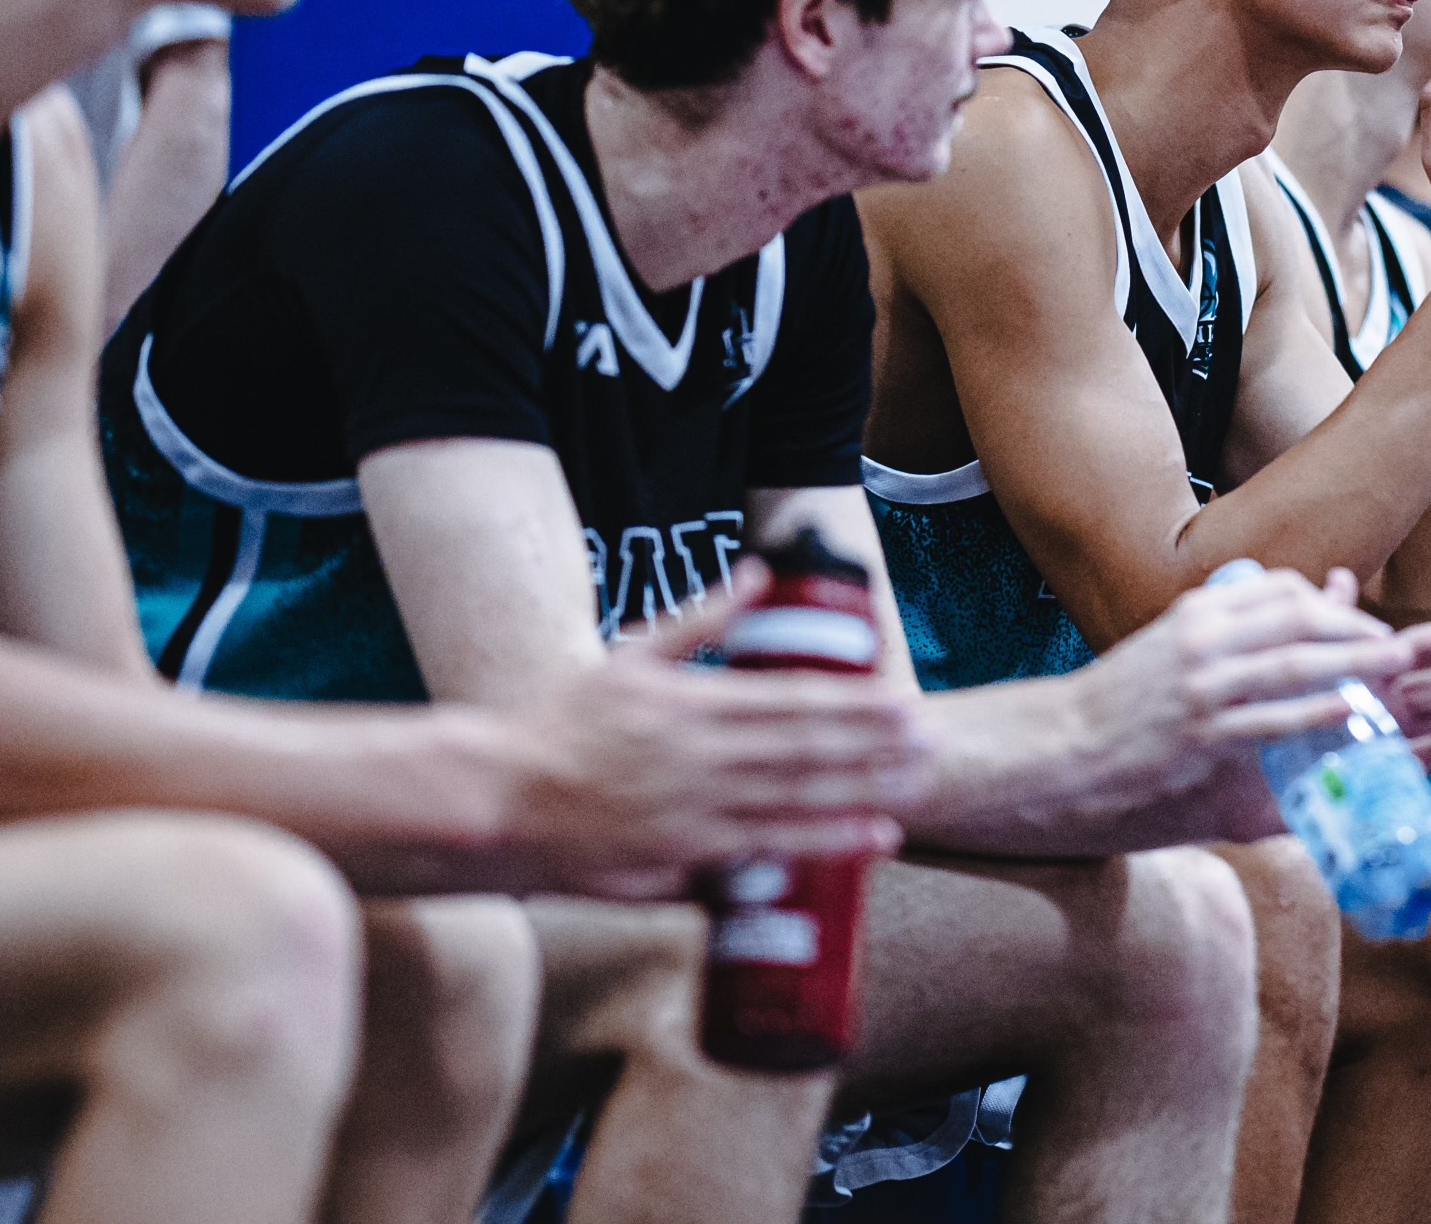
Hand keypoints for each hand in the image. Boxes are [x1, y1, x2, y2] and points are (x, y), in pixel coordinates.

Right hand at [509, 565, 930, 899]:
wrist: (500, 798)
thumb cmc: (561, 724)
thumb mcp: (629, 655)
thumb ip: (698, 620)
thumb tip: (756, 574)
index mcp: (692, 703)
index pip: (791, 701)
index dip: (854, 704)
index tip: (901, 700)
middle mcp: (701, 757)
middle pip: (807, 749)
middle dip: (874, 746)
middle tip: (930, 739)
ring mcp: (696, 810)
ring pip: (797, 799)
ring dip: (865, 791)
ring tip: (916, 784)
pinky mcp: (685, 857)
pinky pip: (767, 850)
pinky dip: (824, 843)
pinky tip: (869, 838)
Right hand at [1008, 564, 1423, 841]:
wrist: (1055, 754)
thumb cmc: (1113, 712)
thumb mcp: (1161, 654)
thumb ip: (1216, 641)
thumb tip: (1270, 640)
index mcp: (1193, 616)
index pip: (1277, 590)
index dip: (1327, 604)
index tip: (1357, 623)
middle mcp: (1201, 642)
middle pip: (1298, 618)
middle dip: (1356, 629)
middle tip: (1399, 647)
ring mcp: (1203, 690)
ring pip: (1296, 664)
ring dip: (1355, 663)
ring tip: (1396, 668)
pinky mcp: (1204, 739)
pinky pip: (1276, 722)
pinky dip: (1320, 714)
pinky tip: (1354, 714)